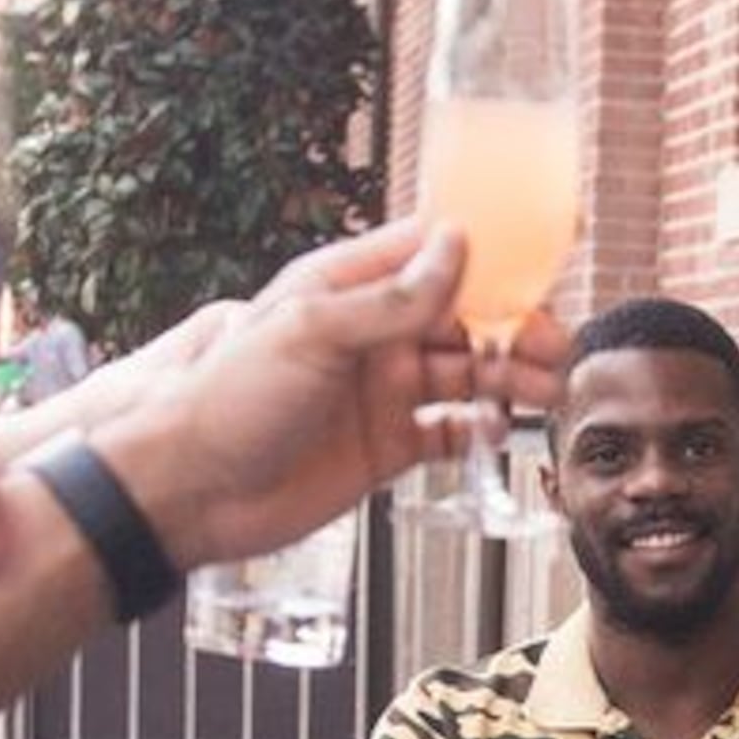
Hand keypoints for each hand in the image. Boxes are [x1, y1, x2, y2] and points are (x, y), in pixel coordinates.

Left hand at [88, 219, 574, 568]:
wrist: (187, 493)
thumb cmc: (226, 402)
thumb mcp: (311, 334)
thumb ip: (391, 298)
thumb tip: (457, 246)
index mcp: (349, 290)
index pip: (433, 253)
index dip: (490, 256)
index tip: (541, 265)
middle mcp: (374, 335)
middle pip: (467, 317)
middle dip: (516, 327)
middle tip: (551, 347)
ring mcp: (384, 391)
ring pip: (471, 374)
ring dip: (512, 378)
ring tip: (544, 391)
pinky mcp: (388, 445)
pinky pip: (452, 431)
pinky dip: (483, 430)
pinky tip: (496, 432)